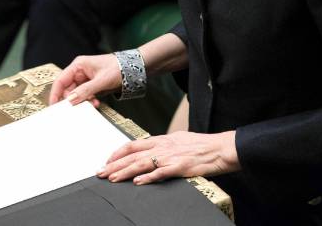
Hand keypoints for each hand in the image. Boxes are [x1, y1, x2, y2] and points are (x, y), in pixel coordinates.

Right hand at [48, 54, 120, 106]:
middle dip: (73, 100)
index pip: (60, 80)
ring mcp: (84, 79)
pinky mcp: (90, 85)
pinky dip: (88, 101)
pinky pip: (84, 95)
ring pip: (76, 94)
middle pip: (67, 89)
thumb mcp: (101, 80)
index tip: (54, 106)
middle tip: (78, 108)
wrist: (132, 69)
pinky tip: (96, 102)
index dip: (55, 94)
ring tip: (93, 103)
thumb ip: (85, 90)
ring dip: (83, 101)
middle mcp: (79, 71)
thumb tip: (71, 100)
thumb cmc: (117, 68)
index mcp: (78, 65)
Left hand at [98, 131, 239, 184]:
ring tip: (111, 178)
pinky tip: (137, 182)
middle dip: (114, 164)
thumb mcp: (179, 140)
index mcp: (163, 139)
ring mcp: (171, 157)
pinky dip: (147, 178)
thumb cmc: (202, 145)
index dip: (118, 152)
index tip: (107, 160)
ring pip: (142, 163)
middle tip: (100, 172)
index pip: (134, 144)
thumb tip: (151, 149)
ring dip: (124, 171)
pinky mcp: (180, 167)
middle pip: (133, 155)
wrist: (220, 148)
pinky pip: (160, 173)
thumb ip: (164, 145)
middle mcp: (163, 146)